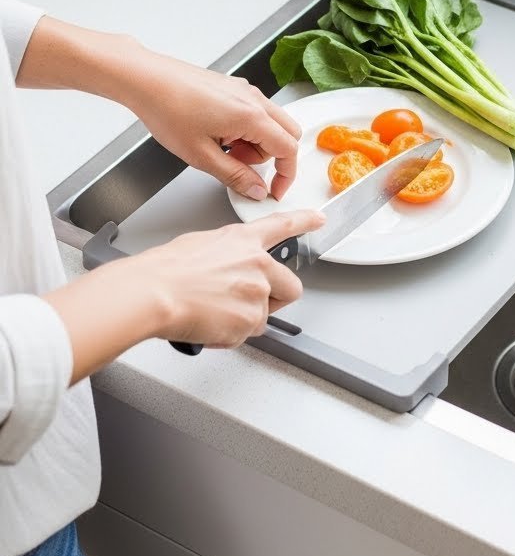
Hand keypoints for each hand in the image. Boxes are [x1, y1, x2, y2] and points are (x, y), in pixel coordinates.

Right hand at [47, 208, 326, 382]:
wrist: (154, 292)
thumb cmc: (166, 270)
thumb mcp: (200, 245)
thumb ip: (227, 255)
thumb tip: (226, 268)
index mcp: (243, 241)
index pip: (282, 225)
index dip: (304, 222)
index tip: (318, 219)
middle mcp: (258, 265)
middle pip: (290, 288)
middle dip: (275, 299)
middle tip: (248, 305)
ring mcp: (257, 294)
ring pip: (263, 317)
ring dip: (243, 320)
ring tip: (211, 313)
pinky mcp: (251, 321)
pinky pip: (246, 335)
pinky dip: (229, 335)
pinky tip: (208, 323)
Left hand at [123, 50, 301, 201]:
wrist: (147, 80)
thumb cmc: (167, 109)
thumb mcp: (201, 155)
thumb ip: (234, 176)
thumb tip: (256, 188)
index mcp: (251, 116)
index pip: (288, 149)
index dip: (285, 175)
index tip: (273, 189)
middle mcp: (253, 99)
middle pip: (287, 134)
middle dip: (270, 158)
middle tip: (241, 166)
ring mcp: (244, 90)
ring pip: (271, 123)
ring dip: (256, 143)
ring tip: (222, 149)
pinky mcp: (234, 87)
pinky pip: (255, 112)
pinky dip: (246, 129)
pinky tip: (217, 133)